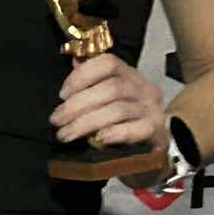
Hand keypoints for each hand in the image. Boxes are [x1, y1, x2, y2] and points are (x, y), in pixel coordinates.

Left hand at [50, 51, 166, 162]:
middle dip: (78, 104)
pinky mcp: (156, 132)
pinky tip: (98, 140)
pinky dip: (116, 133)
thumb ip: (93, 83)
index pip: (108, 63)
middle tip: (56, 120)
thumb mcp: (109, 99)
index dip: (82, 75)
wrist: (151, 152)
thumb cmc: (123, 120)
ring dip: (86, 122)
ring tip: (66, 134)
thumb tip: (74, 62)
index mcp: (129, 74)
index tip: (62, 94)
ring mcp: (152, 109)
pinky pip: (136, 129)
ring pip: (118, 110)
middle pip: (111, 88)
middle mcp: (143, 88)